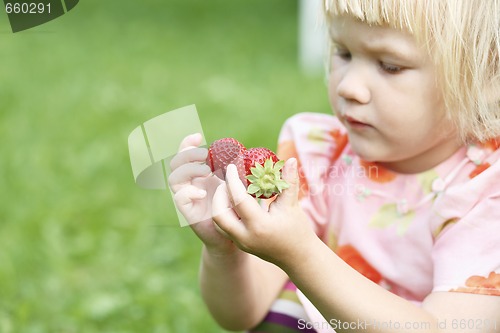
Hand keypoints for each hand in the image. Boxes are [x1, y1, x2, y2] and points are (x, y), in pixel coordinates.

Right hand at [168, 133, 236, 254]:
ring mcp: (188, 198)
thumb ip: (240, 171)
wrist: (234, 235)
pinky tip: (202, 192)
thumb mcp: (240, 185)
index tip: (198, 136)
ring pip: (175, 178)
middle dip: (186, 154)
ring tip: (206, 171)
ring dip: (188, 171)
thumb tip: (254, 155)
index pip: (186, 155)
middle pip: (176, 163)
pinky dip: (188, 192)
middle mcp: (191, 184)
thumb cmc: (238, 208)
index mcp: (201, 175)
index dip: (188, 144)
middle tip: (203, 154)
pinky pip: (180, 198)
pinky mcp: (189, 212)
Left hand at [212, 158, 317, 266]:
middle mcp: (246, 236)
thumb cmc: (297, 229)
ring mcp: (241, 243)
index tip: (232, 167)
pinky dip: (225, 213)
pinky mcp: (240, 245)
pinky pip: (225, 227)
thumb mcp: (292, 205)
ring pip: (218, 222)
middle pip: (219, 214)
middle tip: (226, 181)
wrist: (299, 257)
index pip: (238, 200)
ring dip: (220, 204)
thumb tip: (289, 160)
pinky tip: (233, 201)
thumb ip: (289, 181)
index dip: (233, 181)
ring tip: (229, 190)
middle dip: (219, 195)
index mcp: (259, 225)